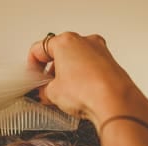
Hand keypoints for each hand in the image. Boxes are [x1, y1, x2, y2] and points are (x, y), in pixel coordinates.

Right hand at [27, 32, 147, 128]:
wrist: (115, 102)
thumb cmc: (88, 90)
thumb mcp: (53, 93)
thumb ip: (45, 90)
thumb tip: (45, 92)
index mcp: (66, 41)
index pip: (39, 49)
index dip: (32, 66)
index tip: (32, 77)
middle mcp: (84, 41)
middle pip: (59, 52)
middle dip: (50, 70)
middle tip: (45, 87)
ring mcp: (100, 51)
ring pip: (76, 59)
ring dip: (67, 74)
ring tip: (63, 93)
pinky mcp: (111, 63)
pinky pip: (90, 67)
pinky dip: (82, 77)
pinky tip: (79, 93)